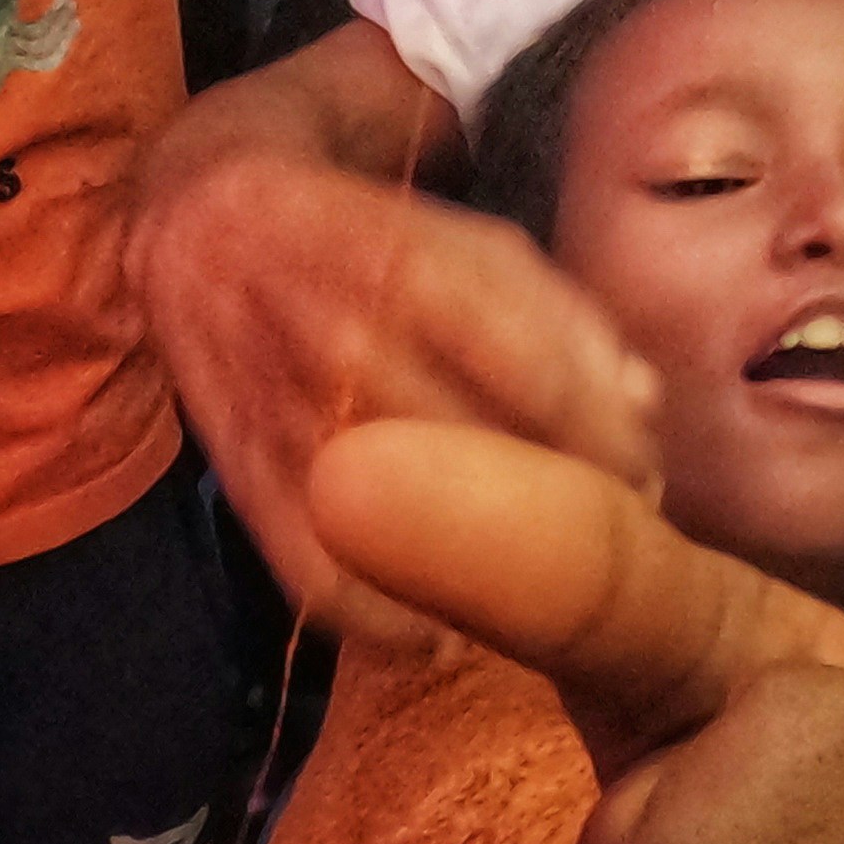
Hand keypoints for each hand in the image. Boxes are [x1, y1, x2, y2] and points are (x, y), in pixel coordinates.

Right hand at [127, 131, 661, 645]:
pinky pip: (317, 577)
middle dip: (557, 497)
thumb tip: (640, 403)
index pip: (522, 360)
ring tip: (548, 571)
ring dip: (487, 564)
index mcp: (395, 256)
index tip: (645, 467)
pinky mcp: (238, 478)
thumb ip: (561, 314)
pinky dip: (388, 619)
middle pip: (466, 443)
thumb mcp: (470, 237)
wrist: (198, 219)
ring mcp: (275, 411)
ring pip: (396, 514)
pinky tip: (449, 624)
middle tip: (616, 523)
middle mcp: (328, 335)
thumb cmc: (370, 229)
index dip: (597, 430)